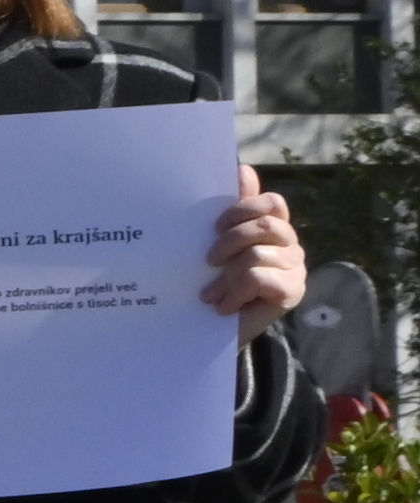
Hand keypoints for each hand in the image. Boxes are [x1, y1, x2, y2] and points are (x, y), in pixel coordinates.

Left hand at [212, 170, 307, 327]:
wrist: (212, 334)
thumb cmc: (214, 286)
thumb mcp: (216, 247)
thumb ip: (232, 212)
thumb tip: (241, 168)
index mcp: (273, 229)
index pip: (271, 203)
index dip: (242, 209)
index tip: (215, 226)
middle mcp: (289, 245)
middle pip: (263, 225)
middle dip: (228, 241)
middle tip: (207, 262)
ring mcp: (295, 268)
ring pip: (256, 254)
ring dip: (226, 277)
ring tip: (210, 294)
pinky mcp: (292, 291)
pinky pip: (259, 277)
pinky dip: (234, 292)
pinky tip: (223, 306)